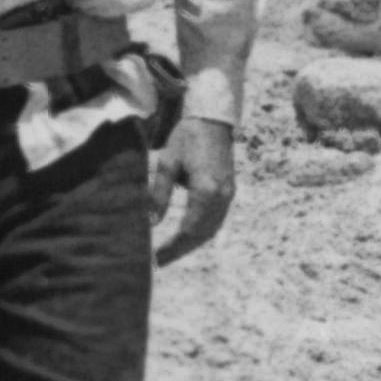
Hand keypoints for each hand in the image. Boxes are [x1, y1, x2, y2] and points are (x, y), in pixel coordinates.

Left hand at [149, 109, 242, 266]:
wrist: (213, 119)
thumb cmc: (187, 137)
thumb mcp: (168, 162)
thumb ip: (160, 194)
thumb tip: (152, 222)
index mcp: (205, 189)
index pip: (188, 229)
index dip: (172, 246)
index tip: (156, 258)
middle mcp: (221, 195)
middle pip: (201, 234)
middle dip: (181, 250)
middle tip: (160, 261)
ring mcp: (228, 194)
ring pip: (211, 229)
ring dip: (192, 243)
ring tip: (171, 253)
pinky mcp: (228, 190)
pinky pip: (216, 220)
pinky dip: (201, 232)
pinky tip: (187, 236)